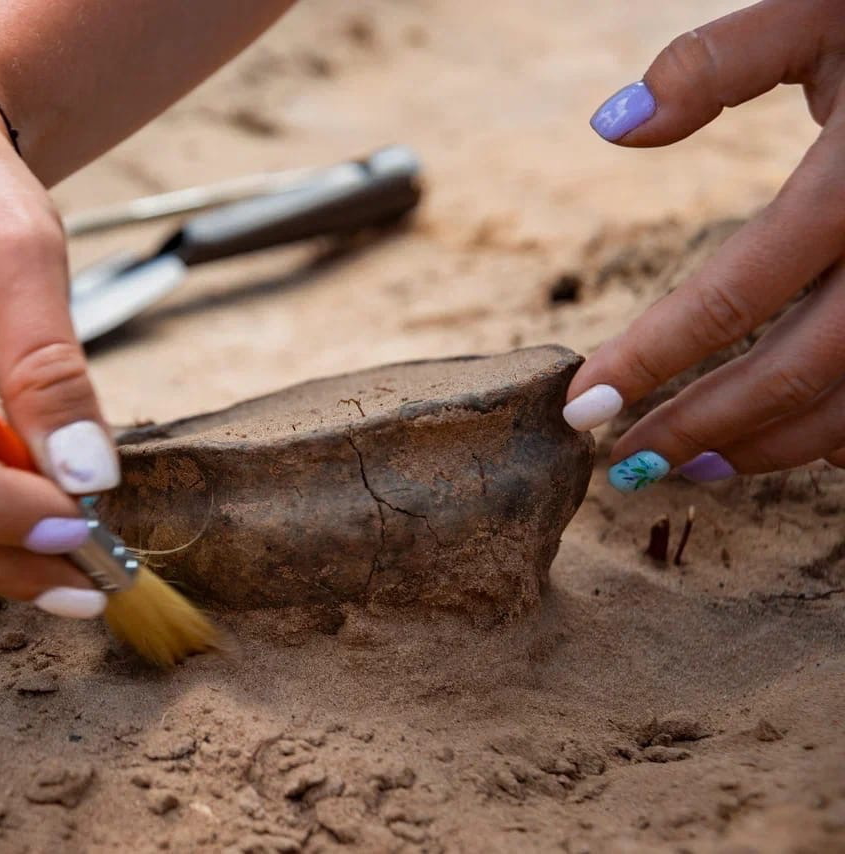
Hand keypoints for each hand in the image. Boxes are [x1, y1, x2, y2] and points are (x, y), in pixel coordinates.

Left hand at [564, 0, 844, 491]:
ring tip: (692, 466)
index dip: (647, 360)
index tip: (580, 406)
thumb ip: (716, 63)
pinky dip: (842, 435)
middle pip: (793, 375)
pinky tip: (791, 447)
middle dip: (700, 429)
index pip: (728, 296)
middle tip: (625, 462)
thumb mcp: (818, 14)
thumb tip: (613, 125)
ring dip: (769, 448)